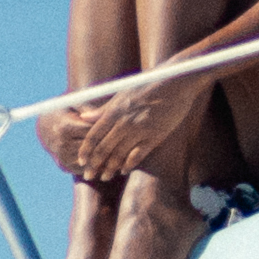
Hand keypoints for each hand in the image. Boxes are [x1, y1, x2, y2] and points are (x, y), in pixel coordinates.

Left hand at [35, 78, 177, 187]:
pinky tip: (124, 171)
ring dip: (110, 169)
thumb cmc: (149, 84)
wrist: (178, 80)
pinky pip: (138, 156)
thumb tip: (83, 118)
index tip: (81, 161)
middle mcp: (124, 122)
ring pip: (119, 156)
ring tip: (105, 177)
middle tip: (89, 176)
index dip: (85, 151)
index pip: (93, 136)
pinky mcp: (155, 136)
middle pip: (103, 149)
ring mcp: (140, 130)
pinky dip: (129, 165)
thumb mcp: (123, 93)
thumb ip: (104, 109)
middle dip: (94, 165)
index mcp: (115, 111)